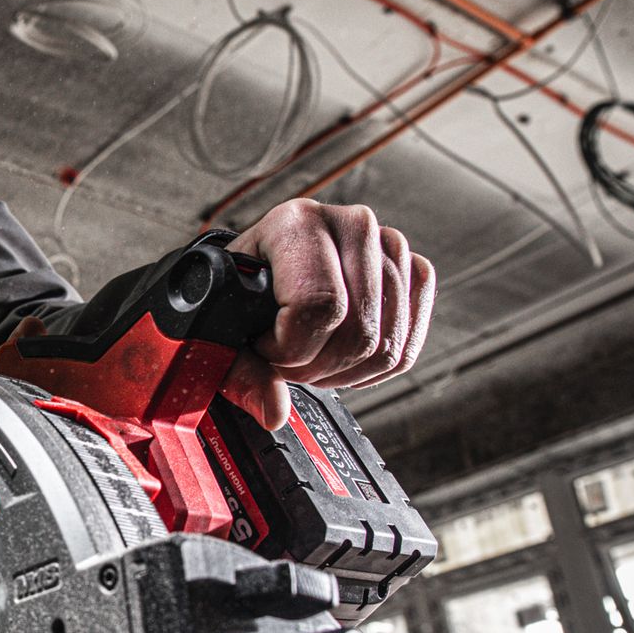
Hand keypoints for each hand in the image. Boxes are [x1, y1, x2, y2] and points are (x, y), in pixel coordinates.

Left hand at [221, 200, 435, 430]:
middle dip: (317, 369)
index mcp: (298, 223)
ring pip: (386, 345)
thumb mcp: (220, 324)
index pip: (319, 307)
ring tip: (311, 358)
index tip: (265, 350)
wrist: (263, 267)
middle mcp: (352, 224)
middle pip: (358, 333)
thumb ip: (237, 370)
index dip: (290, 351)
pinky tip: (342, 360)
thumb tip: (273, 409)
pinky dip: (374, 369)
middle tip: (287, 362)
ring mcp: (389, 246)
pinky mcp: (413, 272)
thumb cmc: (239, 289)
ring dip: (344, 373)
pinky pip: (408, 344)